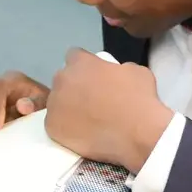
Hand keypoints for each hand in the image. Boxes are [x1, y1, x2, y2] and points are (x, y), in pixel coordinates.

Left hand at [44, 49, 173, 171]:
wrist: (137, 134)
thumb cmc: (139, 99)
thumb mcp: (135, 71)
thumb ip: (118, 68)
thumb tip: (115, 74)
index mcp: (79, 62)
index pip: (74, 56)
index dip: (84, 66)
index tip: (93, 77)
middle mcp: (62, 80)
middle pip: (63, 80)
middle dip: (74, 87)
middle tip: (91, 100)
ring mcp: (54, 105)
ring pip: (57, 103)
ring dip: (68, 108)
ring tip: (87, 121)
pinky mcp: (52, 128)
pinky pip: (56, 125)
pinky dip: (66, 129)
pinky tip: (81, 134)